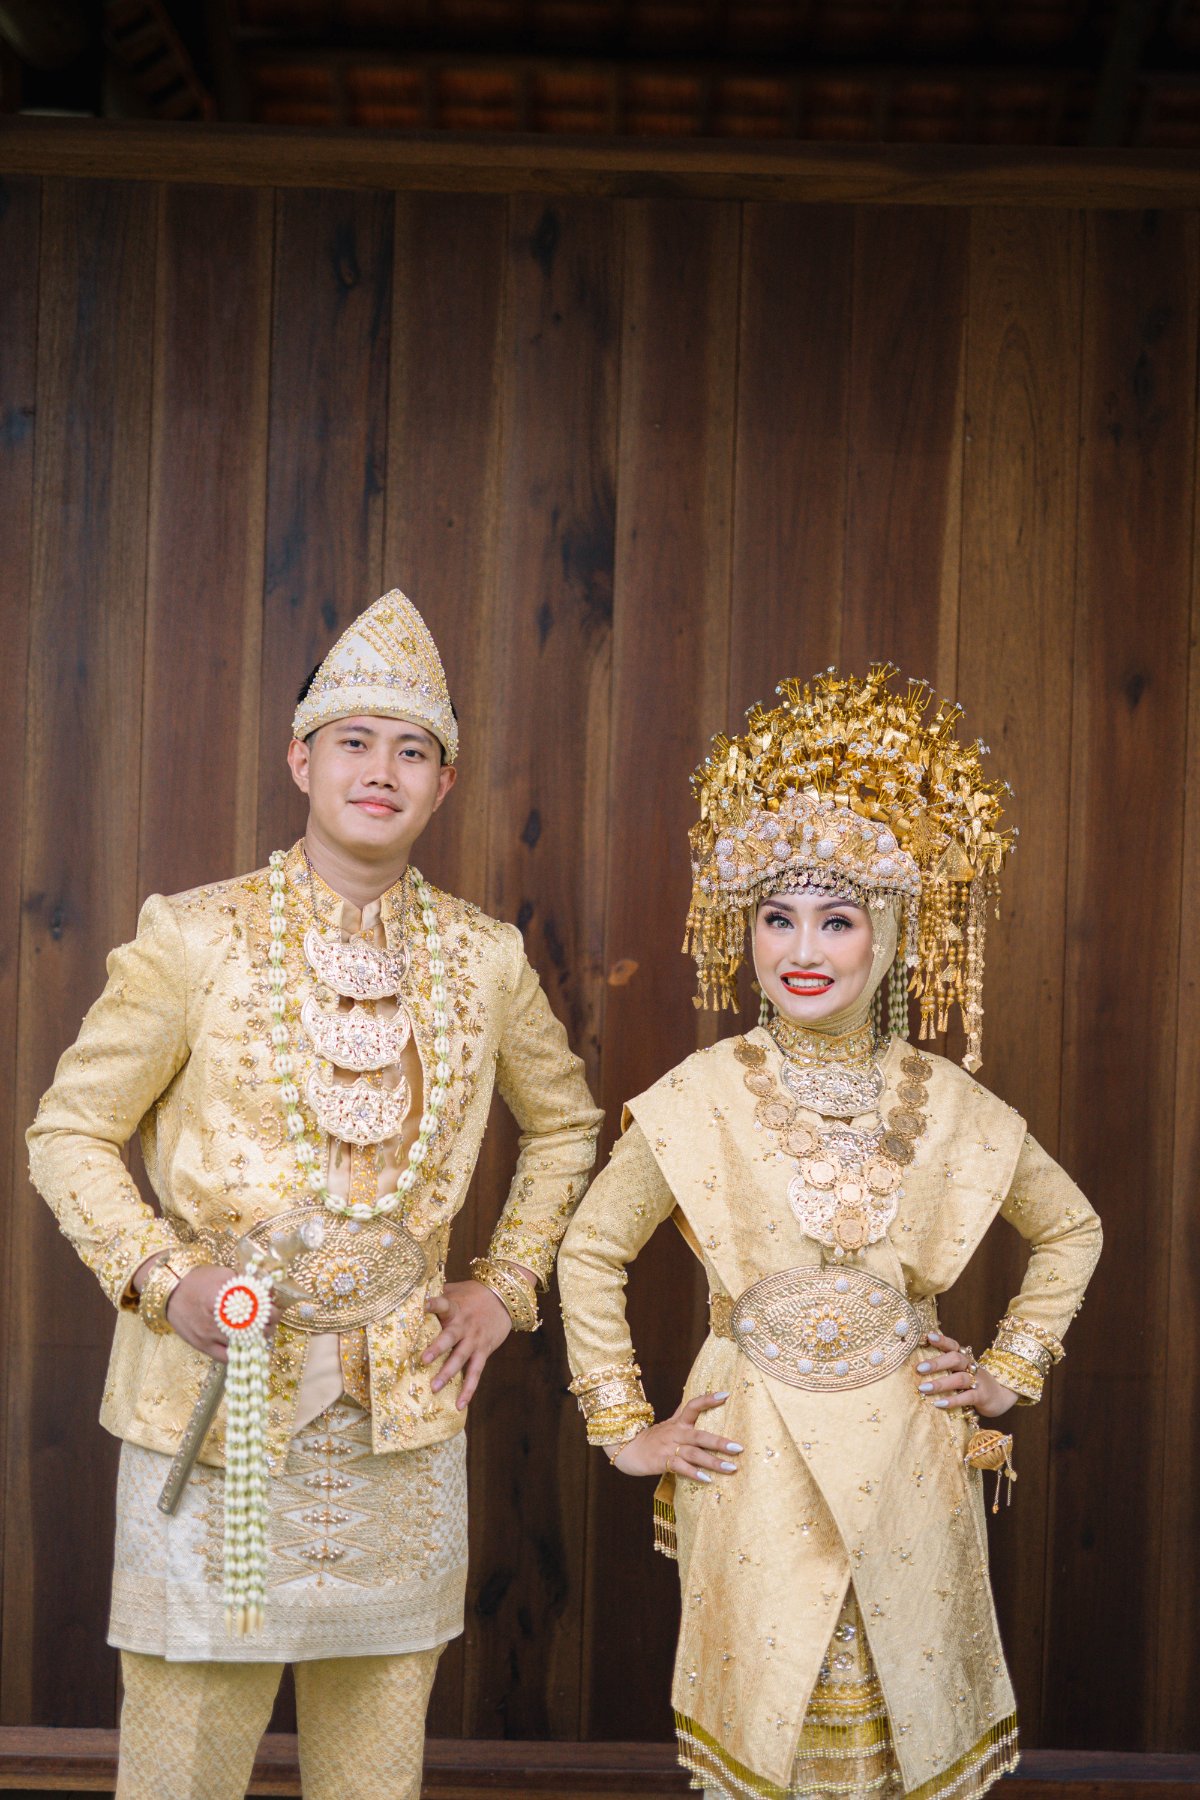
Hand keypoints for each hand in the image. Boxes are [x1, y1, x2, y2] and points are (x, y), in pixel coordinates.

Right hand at [162, 1266, 280, 1364]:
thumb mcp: (224, 1274)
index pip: (257, 1309)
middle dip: (267, 1327)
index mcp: (224, 1297)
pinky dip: (239, 1354)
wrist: (170, 1290)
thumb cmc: (198, 1279)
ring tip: (261, 1333)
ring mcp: (208, 1335)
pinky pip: (225, 1358)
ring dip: (256, 1340)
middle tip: (271, 1322)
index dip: (271, 1312)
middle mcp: (217, 1319)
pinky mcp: (201, 1346)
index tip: (275, 1310)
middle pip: (252, 1329)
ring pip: (242, 1345)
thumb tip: (266, 1293)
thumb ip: (245, 1284)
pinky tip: (246, 1346)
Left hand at [423, 1279, 512, 1408]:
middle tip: (423, 1360)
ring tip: (434, 1387)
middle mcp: (464, 1325)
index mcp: (454, 1307)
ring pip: (461, 1358)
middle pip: (450, 1337)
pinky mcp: (483, 1352)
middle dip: (437, 1348)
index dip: (432, 1304)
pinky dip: (468, 1389)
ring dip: (448, 1373)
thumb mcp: (456, 1290)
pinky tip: (459, 1405)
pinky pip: (475, 1373)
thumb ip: (437, 1294)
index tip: (422, 1305)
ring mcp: (474, 1340)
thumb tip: (412, 1294)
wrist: (504, 1299)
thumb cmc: (473, 1294)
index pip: (442, 1304)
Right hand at [611, 1392, 742, 1482]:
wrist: (628, 1449)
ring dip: (713, 1461)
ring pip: (694, 1454)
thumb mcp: (670, 1423)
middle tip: (739, 1448)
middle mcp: (676, 1433)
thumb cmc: (655, 1437)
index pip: (693, 1406)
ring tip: (731, 1468)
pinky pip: (680, 1467)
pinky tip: (707, 1479)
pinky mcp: (663, 1462)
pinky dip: (694, 1473)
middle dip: (720, 1442)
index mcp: (679, 1422)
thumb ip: (685, 1414)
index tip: (726, 1394)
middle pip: (700, 1435)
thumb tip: (703, 1399)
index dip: (708, 1399)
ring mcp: (669, 1448)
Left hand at [915, 1330, 1016, 1418]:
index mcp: (964, 1358)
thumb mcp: (961, 1371)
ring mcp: (978, 1381)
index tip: (929, 1336)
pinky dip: (953, 1400)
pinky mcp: (981, 1397)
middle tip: (919, 1368)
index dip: (942, 1340)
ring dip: (940, 1383)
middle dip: (937, 1363)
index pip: (953, 1345)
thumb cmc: (973, 1382)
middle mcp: (971, 1366)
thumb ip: (945, 1367)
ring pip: (960, 1379)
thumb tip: (917, 1366)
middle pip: (956, 1359)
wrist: (1000, 1396)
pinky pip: (967, 1397)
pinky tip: (939, 1404)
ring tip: (923, 1388)